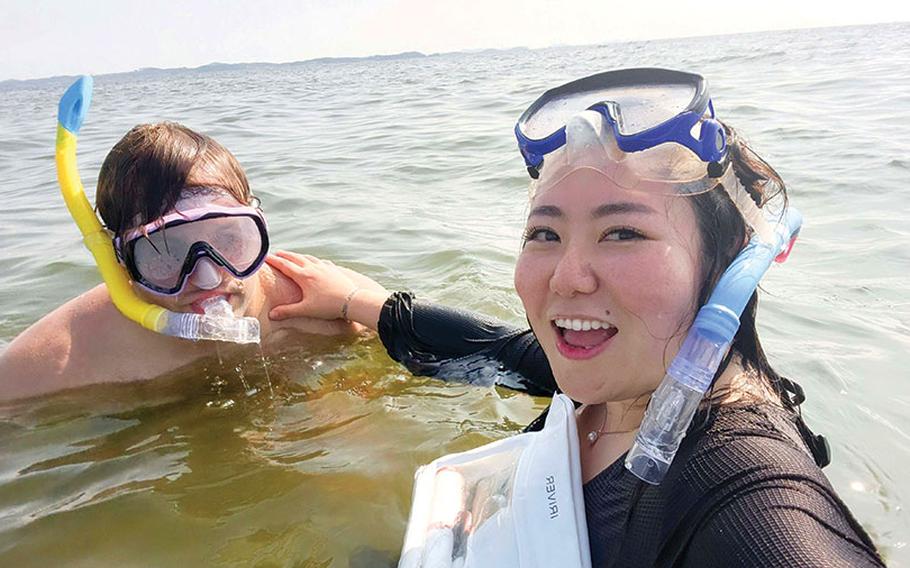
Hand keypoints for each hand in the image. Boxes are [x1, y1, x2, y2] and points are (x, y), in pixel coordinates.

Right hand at [266, 251, 387, 323]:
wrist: (352, 301)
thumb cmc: (328, 306)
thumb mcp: (306, 310)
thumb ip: (288, 311)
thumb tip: (271, 314)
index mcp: (304, 276)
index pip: (285, 265)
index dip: (274, 261)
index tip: (264, 257)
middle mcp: (313, 268)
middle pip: (296, 258)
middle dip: (285, 255)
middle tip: (277, 252)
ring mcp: (325, 267)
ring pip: (309, 257)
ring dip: (299, 255)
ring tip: (293, 255)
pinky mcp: (334, 270)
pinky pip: (322, 262)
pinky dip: (315, 260)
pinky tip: (317, 262)